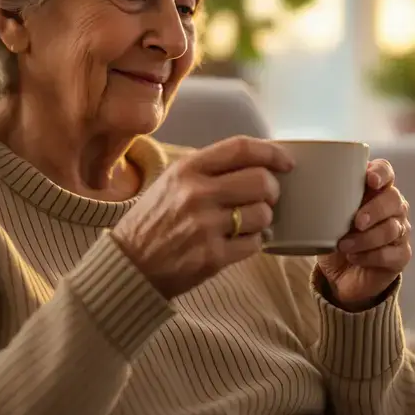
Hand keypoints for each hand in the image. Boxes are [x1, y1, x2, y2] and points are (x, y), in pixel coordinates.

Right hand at [111, 136, 293, 298]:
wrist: (128, 266)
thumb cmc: (153, 221)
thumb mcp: (170, 182)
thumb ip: (207, 170)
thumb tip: (256, 165)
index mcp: (187, 169)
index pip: (241, 148)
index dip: (271, 152)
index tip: (286, 162)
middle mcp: (196, 193)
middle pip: (260, 180)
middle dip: (272, 190)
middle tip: (267, 198)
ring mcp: (205, 226)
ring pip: (262, 214)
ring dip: (263, 219)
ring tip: (248, 223)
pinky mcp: (212, 256)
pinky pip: (254, 244)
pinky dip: (254, 243)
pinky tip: (240, 241)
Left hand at [316, 159, 411, 311]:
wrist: (341, 275)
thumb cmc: (335, 238)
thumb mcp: (326, 217)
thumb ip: (325, 199)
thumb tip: (305, 186)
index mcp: (375, 191)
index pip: (386, 172)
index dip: (381, 173)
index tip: (370, 180)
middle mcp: (393, 207)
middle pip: (393, 199)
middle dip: (374, 210)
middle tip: (356, 222)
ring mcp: (400, 231)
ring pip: (392, 228)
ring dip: (366, 238)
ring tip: (344, 246)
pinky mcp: (401, 255)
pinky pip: (392, 253)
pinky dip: (370, 256)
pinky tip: (354, 258)